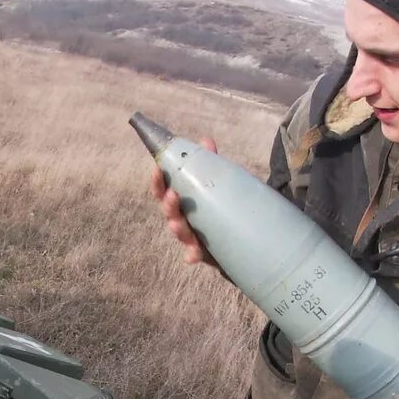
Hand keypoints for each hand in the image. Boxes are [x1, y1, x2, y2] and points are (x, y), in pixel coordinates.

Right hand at [149, 136, 218, 266]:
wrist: (241, 235)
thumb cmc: (221, 206)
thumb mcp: (216, 183)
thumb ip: (210, 165)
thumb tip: (206, 141)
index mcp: (181, 202)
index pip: (163, 191)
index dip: (158, 182)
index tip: (157, 169)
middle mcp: (183, 219)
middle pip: (169, 213)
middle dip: (168, 205)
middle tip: (174, 195)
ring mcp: (192, 237)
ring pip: (181, 233)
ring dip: (177, 227)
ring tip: (178, 223)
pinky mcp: (205, 253)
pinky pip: (195, 255)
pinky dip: (192, 255)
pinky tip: (191, 256)